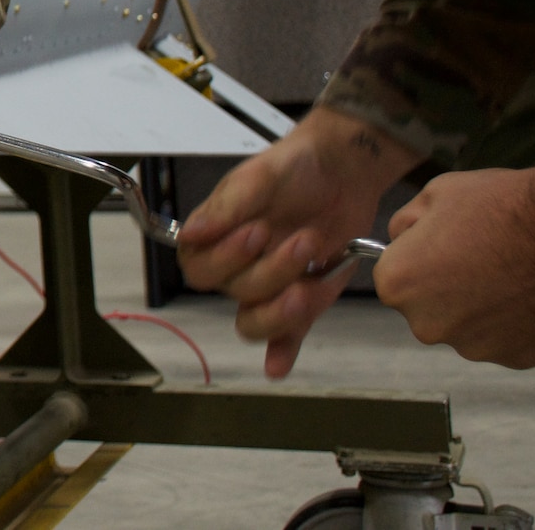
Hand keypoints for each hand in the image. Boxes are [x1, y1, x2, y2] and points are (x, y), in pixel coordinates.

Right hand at [178, 105, 420, 377]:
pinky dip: (281, 352)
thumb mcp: (260, 176)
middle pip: (236, 294)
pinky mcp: (303, 299)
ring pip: (256, 321)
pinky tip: (277, 368)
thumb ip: (227, 206)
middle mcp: (238, 266)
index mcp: (216, 235)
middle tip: (301, 239)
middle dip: (271, 271)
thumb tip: (190, 233)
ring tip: (312, 276)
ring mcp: (270, 286)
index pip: (198, 268)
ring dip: (281, 310)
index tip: (255, 231)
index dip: (225, 258)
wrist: (343, 171)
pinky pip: (286, 335)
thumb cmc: (295, 166)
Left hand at [378, 156, 534, 367]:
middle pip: (428, 307)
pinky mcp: (516, 360)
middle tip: (480, 257)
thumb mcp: (436, 194)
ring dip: (481, 306)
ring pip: (467, 326)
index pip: (395, 276)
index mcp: (398, 284)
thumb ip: (405, 224)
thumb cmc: (504, 208)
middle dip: (446, 286)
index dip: (420, 256)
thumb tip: (401, 239)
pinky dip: (515, 322)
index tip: (445, 244)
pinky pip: (504, 340)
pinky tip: (530, 293)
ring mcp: (474, 347)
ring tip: (511, 274)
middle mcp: (428, 325)